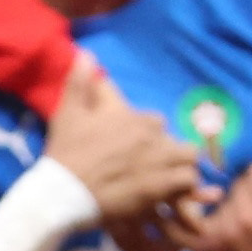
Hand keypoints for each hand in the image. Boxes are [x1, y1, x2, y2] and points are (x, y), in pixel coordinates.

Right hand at [44, 58, 202, 247]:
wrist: (62, 191)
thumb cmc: (65, 152)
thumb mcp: (68, 112)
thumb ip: (79, 81)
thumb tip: (85, 53)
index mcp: (131, 117)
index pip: (157, 122)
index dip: (151, 136)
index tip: (139, 150)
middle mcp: (149, 135)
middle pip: (177, 141)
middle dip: (171, 154)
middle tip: (157, 170)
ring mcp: (157, 160)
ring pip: (189, 158)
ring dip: (182, 169)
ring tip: (170, 184)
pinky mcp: (160, 187)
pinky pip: (188, 180)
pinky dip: (185, 188)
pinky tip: (172, 197)